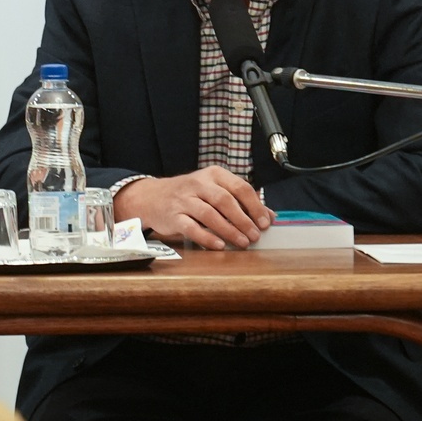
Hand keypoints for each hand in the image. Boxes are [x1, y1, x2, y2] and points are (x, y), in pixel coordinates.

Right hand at [113, 167, 273, 249]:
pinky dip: (206, 237)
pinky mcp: (173, 216)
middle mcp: (199, 184)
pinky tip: (219, 245)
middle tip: (255, 235)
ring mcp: (184, 200)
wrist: (152, 197)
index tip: (265, 222)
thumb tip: (270, 216)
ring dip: (229, 229)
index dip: (255, 206)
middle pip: (225, 200)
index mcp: (214, 175)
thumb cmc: (189, 195)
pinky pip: (191, 227)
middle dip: (243, 219)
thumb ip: (241, 201)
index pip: (240, 187)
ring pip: (209, 214)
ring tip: (242, 243)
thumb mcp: (214, 190)